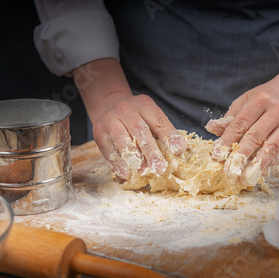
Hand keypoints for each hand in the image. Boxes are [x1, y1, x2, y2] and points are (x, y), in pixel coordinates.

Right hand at [74, 59, 186, 178]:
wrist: (107, 103)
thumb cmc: (136, 115)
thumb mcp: (149, 114)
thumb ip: (161, 130)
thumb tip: (178, 152)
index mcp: (144, 105)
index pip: (158, 120)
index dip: (169, 135)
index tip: (179, 150)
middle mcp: (126, 110)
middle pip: (140, 130)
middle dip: (151, 151)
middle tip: (161, 168)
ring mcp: (110, 120)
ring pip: (122, 139)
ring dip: (134, 157)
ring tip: (144, 172)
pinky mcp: (99, 133)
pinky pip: (108, 149)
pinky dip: (118, 163)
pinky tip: (126, 174)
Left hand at [207, 44, 278, 178]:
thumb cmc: (265, 98)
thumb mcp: (246, 100)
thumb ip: (230, 117)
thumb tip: (211, 129)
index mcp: (260, 99)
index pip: (240, 123)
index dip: (227, 140)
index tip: (217, 154)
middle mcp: (276, 110)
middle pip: (256, 136)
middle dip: (241, 155)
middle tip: (229, 171)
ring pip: (271, 147)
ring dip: (257, 164)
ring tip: (245, 177)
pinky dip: (269, 164)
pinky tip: (258, 172)